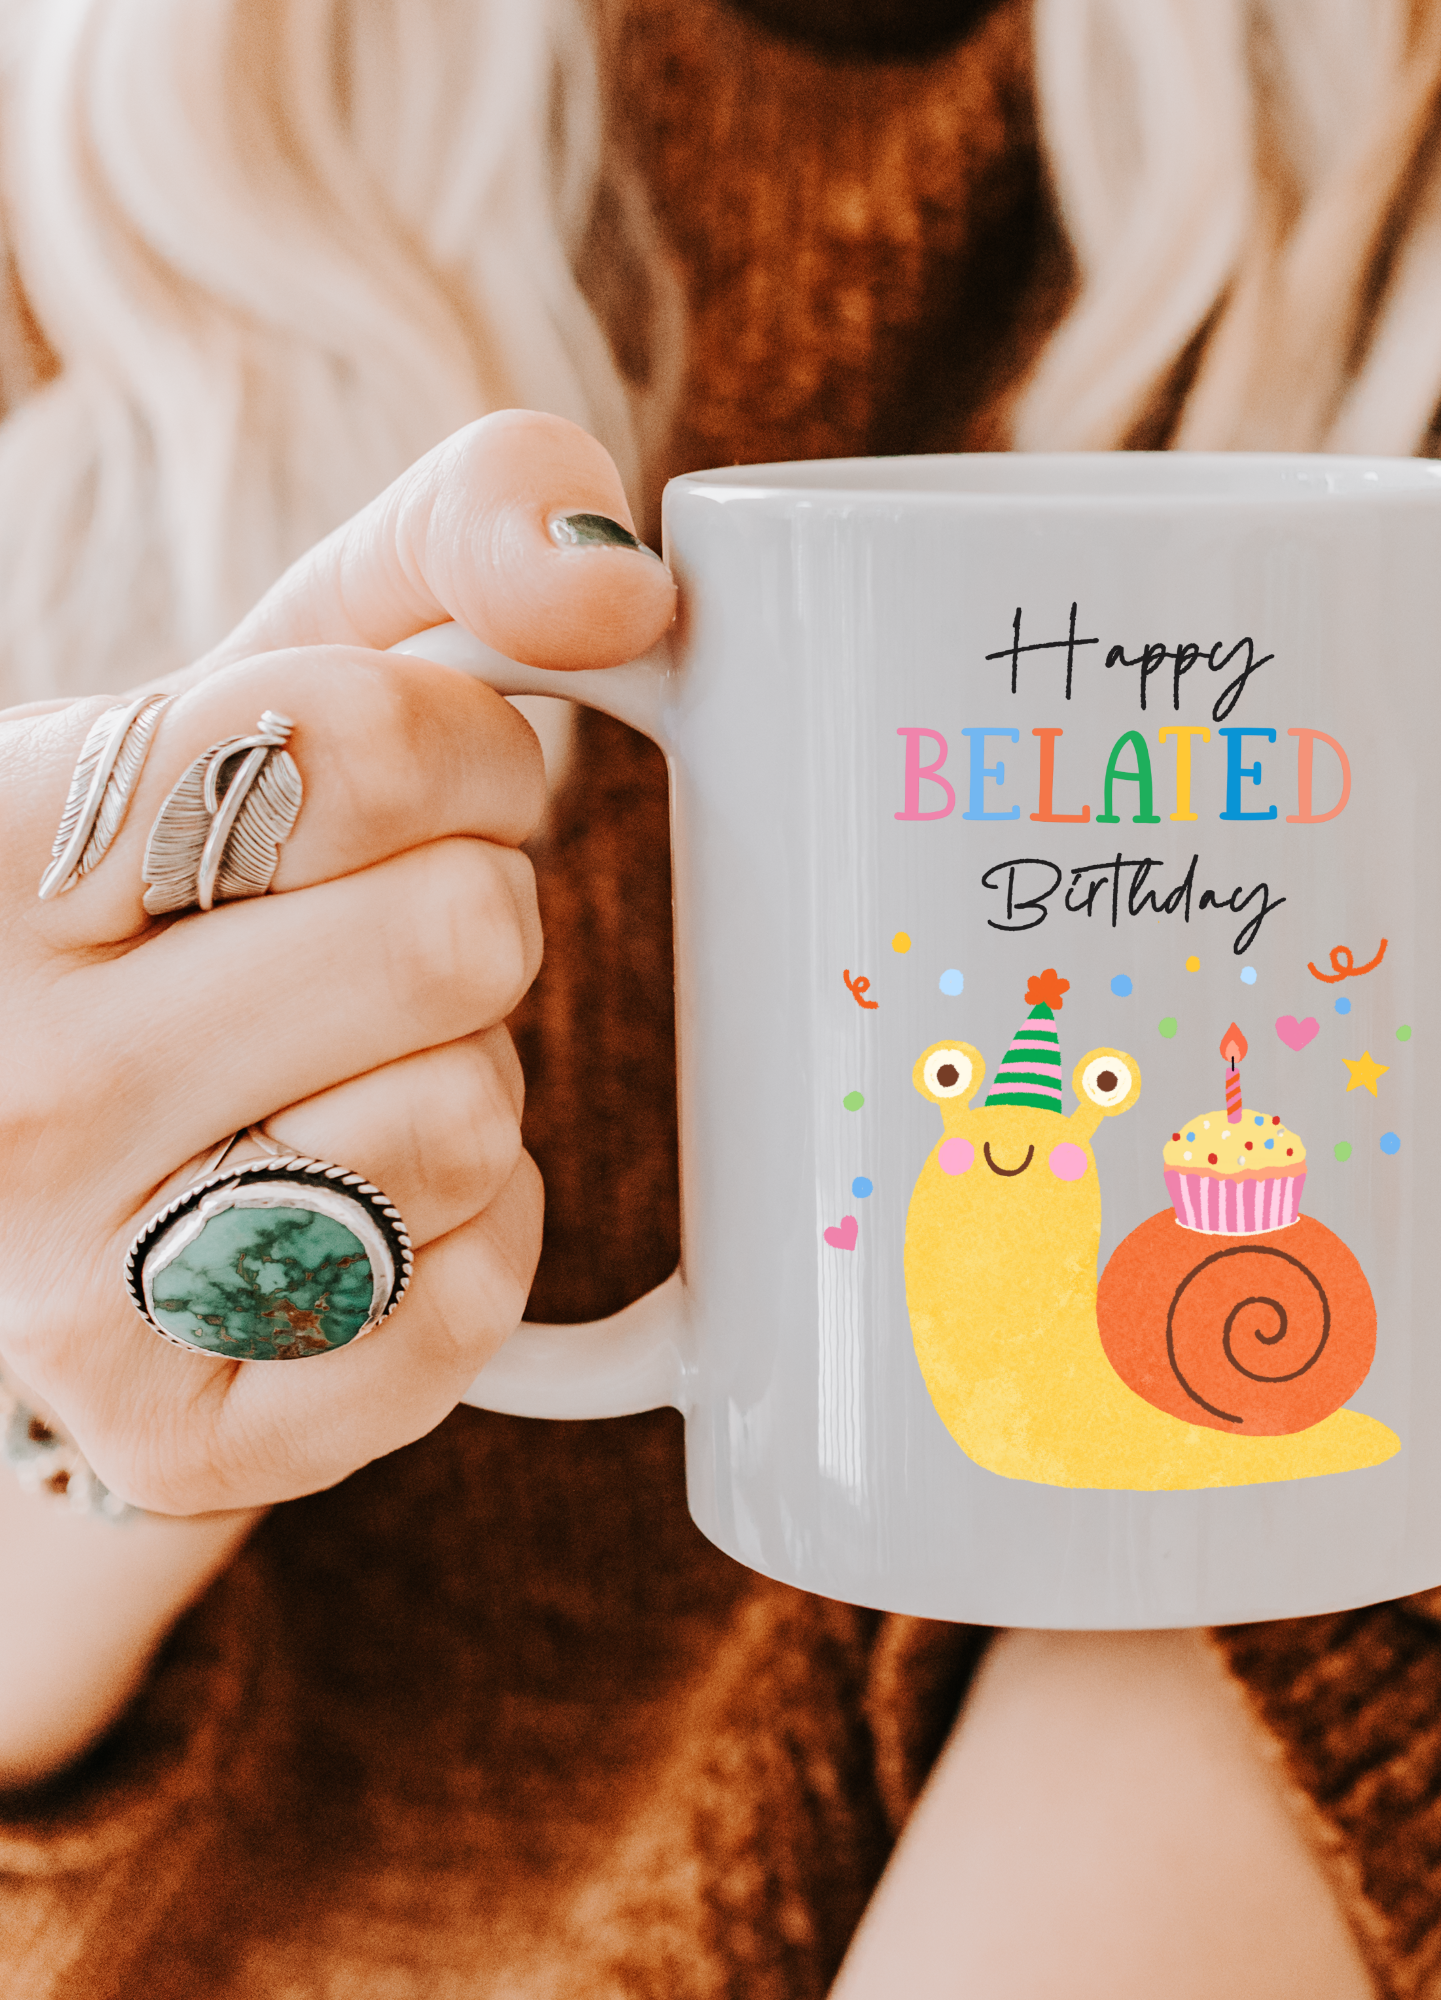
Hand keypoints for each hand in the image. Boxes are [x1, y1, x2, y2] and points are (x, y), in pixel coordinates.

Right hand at [0, 410, 675, 1514]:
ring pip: (468, 1125)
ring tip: (342, 1069)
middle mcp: (5, 1076)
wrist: (47, 1109)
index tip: (412, 784)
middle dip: (472, 917)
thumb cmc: (201, 873)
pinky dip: (466, 1247)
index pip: (369, 739)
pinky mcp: (174, 1431)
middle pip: (460, 937)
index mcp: (2, 842)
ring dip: (466, 1081)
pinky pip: (460, 1315)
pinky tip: (363, 1204)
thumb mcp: (282, 661)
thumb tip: (631, 580)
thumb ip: (458, 535)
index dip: (466, 749)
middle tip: (371, 943)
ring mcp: (70, 1284)